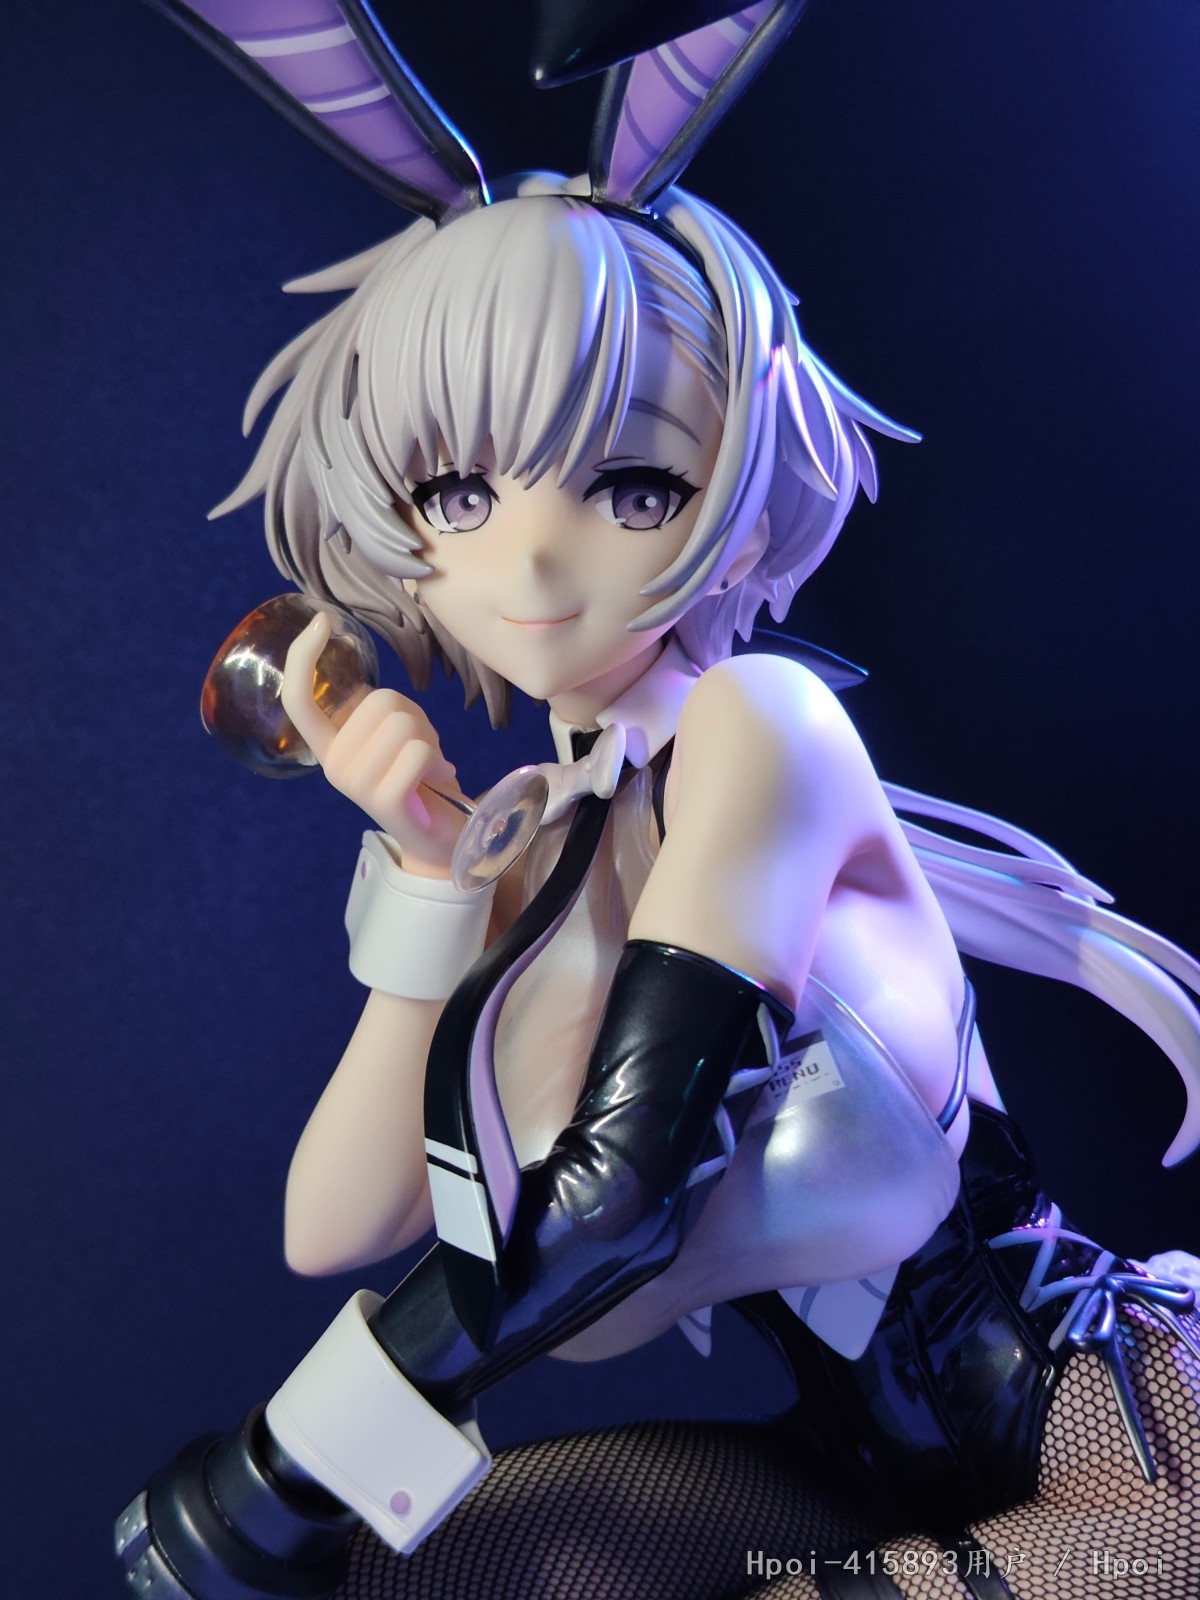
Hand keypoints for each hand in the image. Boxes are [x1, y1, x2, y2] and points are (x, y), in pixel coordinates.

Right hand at [281, 611, 466, 876]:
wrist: (440, 837)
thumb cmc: (419, 778)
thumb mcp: (393, 736)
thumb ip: (378, 713)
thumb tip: (376, 700)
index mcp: (329, 746)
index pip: (299, 699)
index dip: (302, 657)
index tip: (321, 621)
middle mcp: (333, 765)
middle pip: (380, 701)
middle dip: (414, 715)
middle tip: (421, 749)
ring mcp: (355, 785)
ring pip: (402, 723)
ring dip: (429, 739)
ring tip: (428, 766)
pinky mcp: (383, 802)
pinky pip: (416, 753)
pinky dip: (437, 761)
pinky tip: (437, 781)